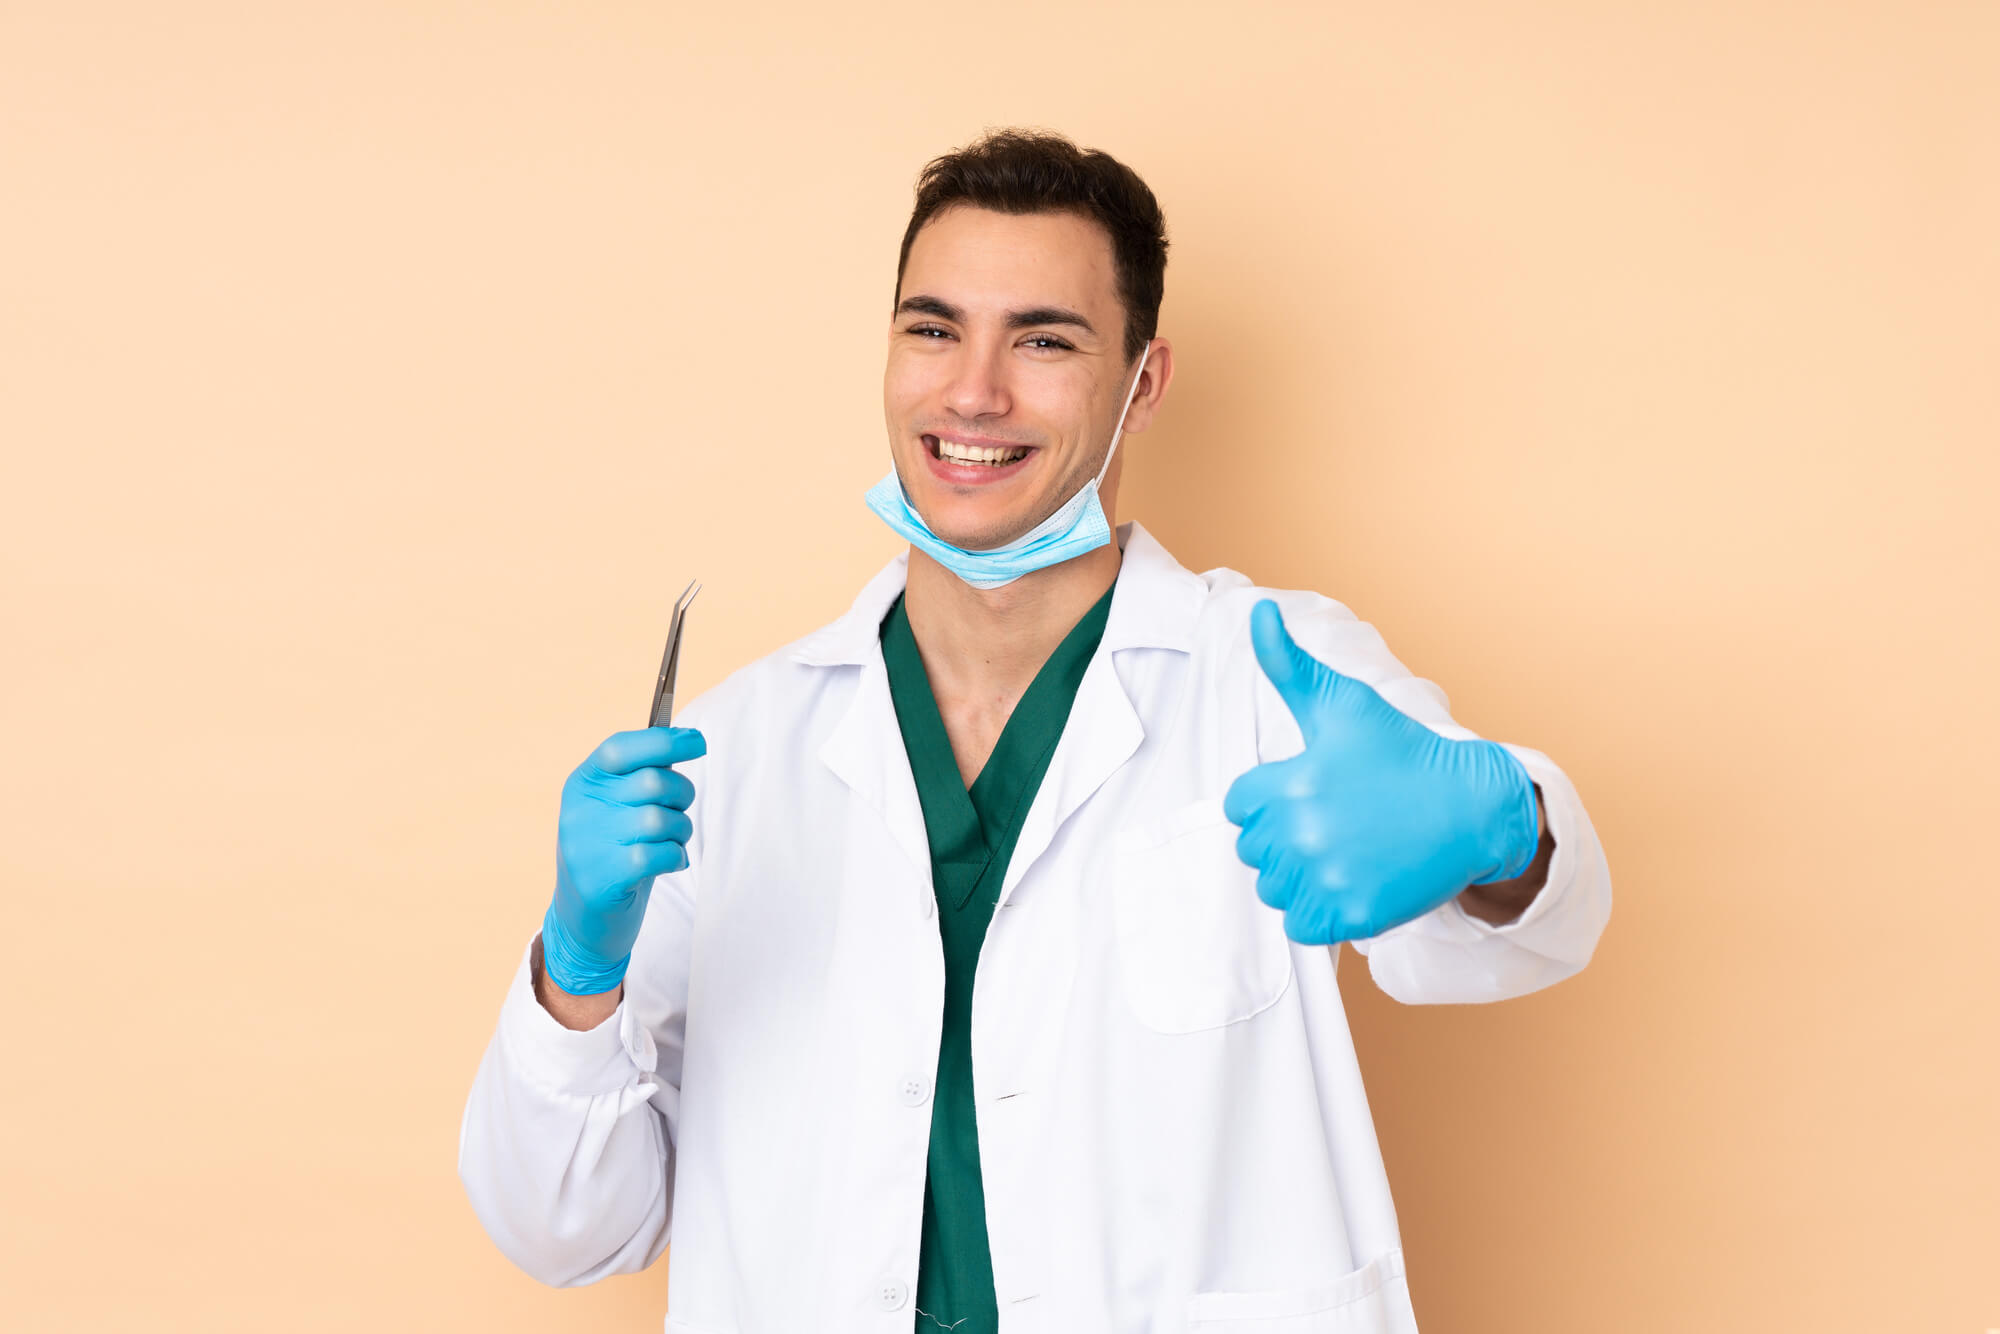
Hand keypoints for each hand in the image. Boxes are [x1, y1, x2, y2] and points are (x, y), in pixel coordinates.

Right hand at [541, 725, 705, 994]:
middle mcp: (578, 810)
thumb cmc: (614, 852)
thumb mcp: (617, 808)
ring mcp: (586, 846)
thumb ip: (642, 777)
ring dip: (680, 830)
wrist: (583, 919)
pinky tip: (670, 862)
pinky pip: (658, 854)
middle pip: (651, 782)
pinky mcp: (601, 880)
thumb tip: (687, 740)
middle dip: (682, 794)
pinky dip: (675, 857)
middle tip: (680, 811)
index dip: (664, 741)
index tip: (698, 742)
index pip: (621, 748)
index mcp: (582, 783)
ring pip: (658, 819)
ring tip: (673, 842)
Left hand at [1222, 600, 1538, 943]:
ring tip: (1343, 848)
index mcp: (1293, 782)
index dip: (1270, 796)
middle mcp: (1304, 834)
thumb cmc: (1404, 751)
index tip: (1310, 788)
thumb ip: (1289, 663)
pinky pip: (1301, 925)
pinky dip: (1318, 911)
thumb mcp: (1344, 704)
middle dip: (1283, 836)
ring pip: (1274, 889)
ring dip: (1298, 875)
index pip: (1239, 805)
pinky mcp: (1353, 916)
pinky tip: (1349, 880)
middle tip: (1334, 819)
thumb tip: (1257, 610)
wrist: (1473, 806)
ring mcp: (1329, 879)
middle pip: (1254, 850)